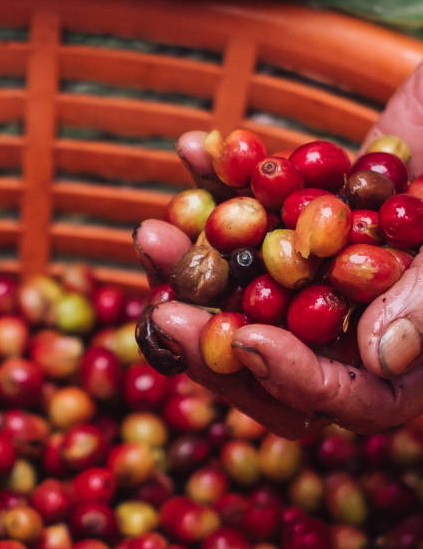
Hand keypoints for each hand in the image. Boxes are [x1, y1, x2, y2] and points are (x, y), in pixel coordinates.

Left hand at [134, 59, 422, 436]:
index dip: (292, 379)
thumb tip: (381, 355)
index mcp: (411, 353)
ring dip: (192, 265)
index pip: (349, 398)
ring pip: (243, 291)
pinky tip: (191, 149)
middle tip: (160, 307)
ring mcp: (327, 269)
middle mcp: (362, 323)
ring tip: (152, 233)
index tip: (247, 339)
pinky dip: (221, 178)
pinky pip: (254, 209)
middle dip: (210, 340)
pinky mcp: (309, 211)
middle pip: (275, 359)